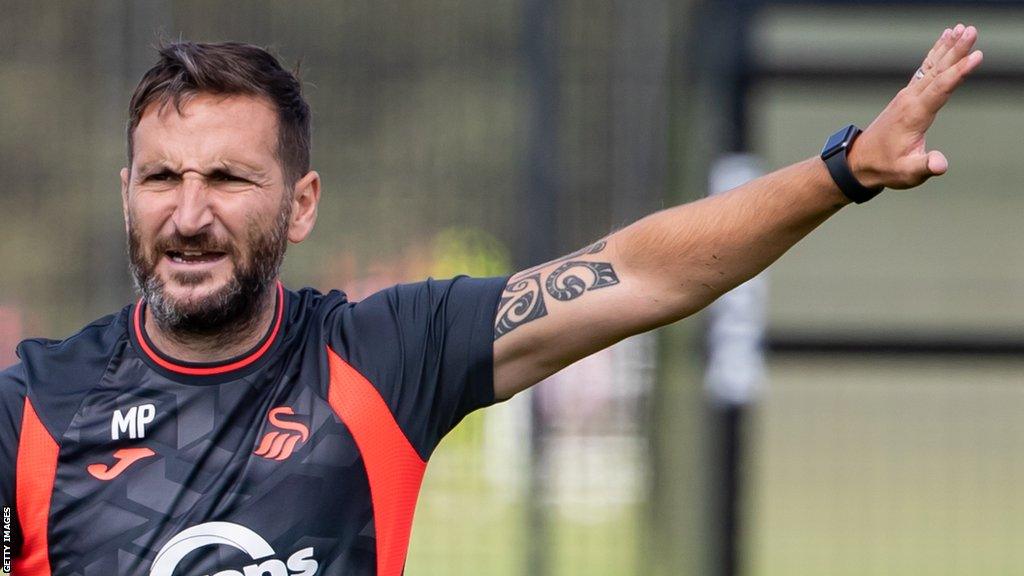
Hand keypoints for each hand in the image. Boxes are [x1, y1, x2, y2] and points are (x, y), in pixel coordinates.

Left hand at [849, 24, 982, 189]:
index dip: (958, 72)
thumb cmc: (885, 167)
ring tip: (962, 28)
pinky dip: (936, 53)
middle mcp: (909, 100)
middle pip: (937, 71)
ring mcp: (907, 95)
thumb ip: (925, 167)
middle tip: (972, 30)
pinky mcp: (907, 96)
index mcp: (914, 115)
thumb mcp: (906, 172)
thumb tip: (940, 164)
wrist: (860, 162)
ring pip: (931, 66)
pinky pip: (925, 69)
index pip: (940, 89)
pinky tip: (945, 40)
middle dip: (956, 50)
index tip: (976, 56)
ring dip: (947, 47)